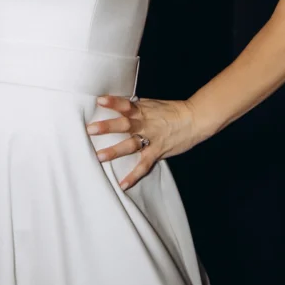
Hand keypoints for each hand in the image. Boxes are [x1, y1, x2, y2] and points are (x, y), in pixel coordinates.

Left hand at [86, 95, 200, 190]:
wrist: (195, 119)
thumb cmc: (172, 110)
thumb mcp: (153, 104)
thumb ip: (136, 107)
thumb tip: (119, 106)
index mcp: (143, 110)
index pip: (126, 104)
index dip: (113, 102)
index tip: (99, 100)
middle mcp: (145, 123)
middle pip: (124, 124)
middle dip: (107, 127)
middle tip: (90, 129)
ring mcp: (152, 138)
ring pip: (131, 145)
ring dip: (115, 151)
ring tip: (99, 157)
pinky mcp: (158, 151)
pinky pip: (144, 165)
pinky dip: (134, 176)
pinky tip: (122, 184)